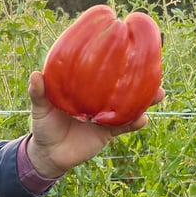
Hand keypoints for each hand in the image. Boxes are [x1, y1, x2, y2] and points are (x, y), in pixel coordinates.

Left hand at [25, 70, 164, 178]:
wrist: (50, 155)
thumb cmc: (43, 126)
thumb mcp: (40, 109)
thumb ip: (39, 93)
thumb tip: (36, 75)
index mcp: (84, 85)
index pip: (102, 67)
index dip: (116, 56)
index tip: (129, 41)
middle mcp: (98, 96)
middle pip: (123, 83)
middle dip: (141, 75)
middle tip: (154, 66)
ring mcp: (106, 113)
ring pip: (130, 103)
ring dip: (146, 98)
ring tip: (159, 93)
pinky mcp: (109, 132)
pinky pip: (126, 126)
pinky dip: (135, 123)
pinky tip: (143, 119)